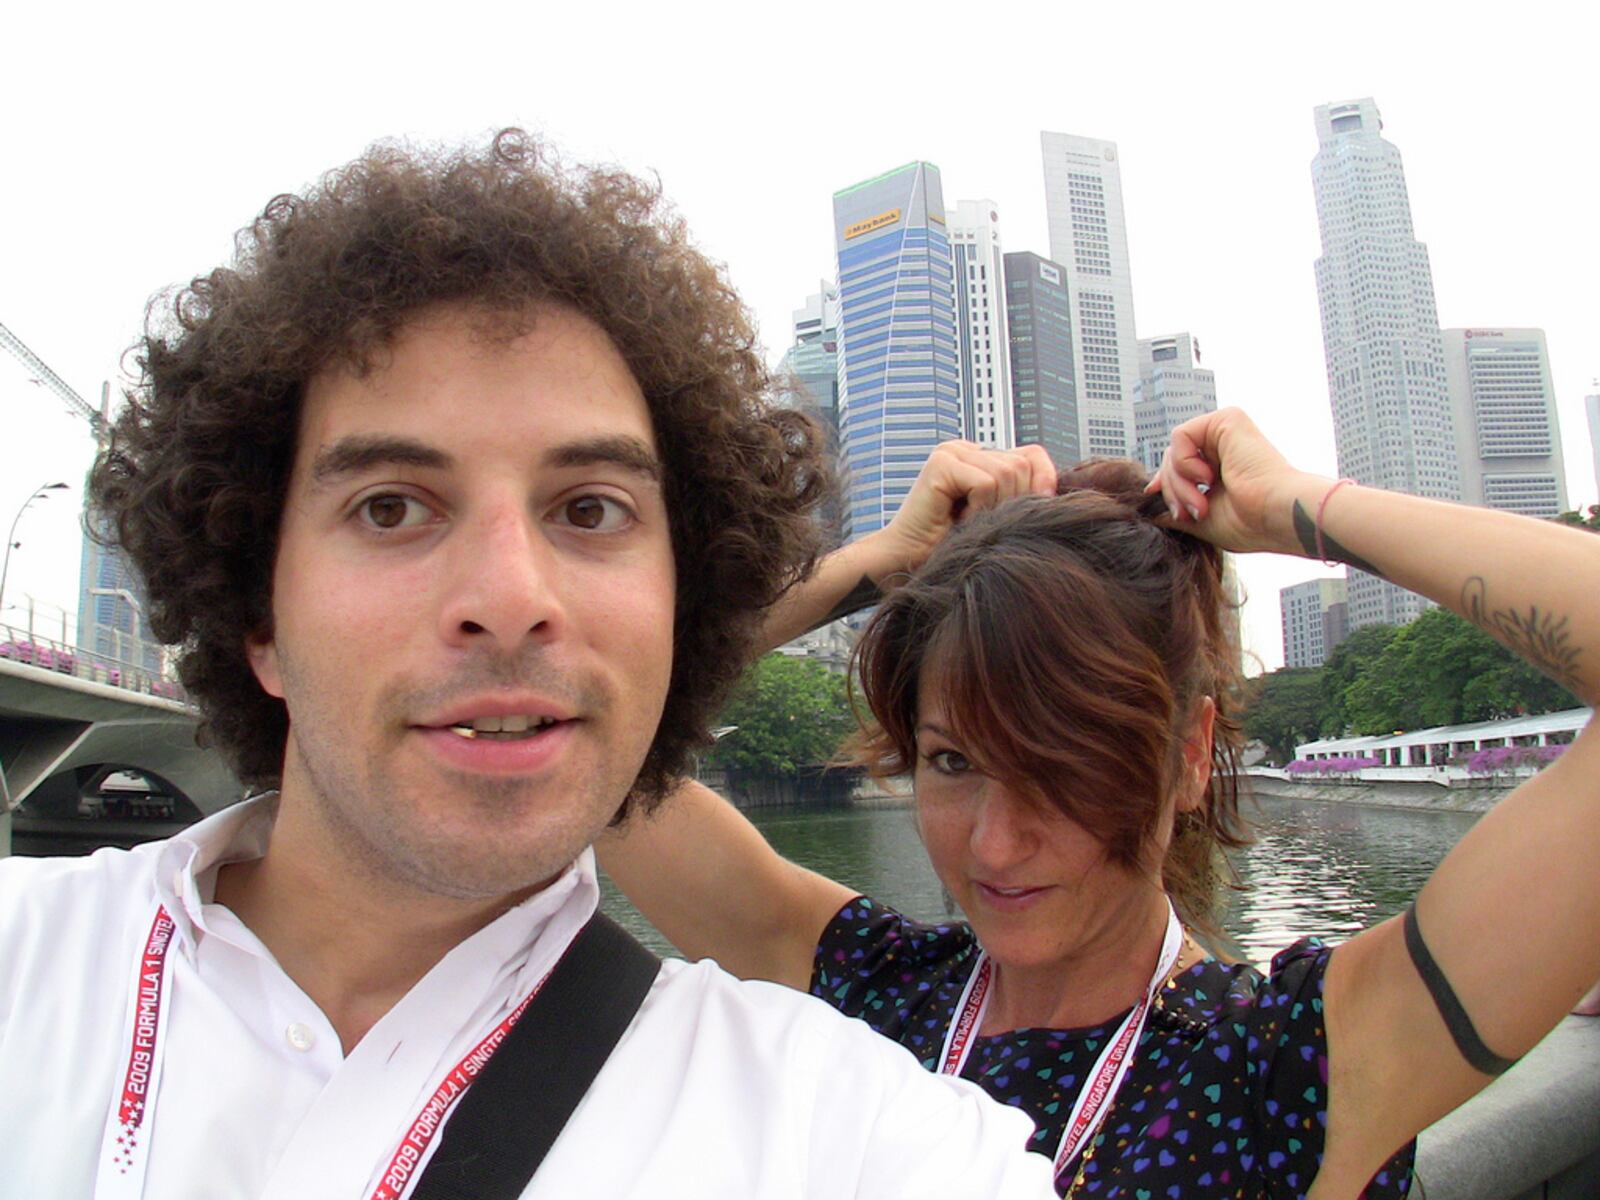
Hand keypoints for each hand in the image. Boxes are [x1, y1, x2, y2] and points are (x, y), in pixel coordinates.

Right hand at [874, 440, 1056, 578]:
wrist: (906, 563)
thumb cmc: (949, 548)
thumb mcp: (998, 518)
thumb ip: (1022, 495)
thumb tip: (1058, 490)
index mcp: (982, 458)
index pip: (1033, 455)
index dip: (1042, 482)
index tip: (1034, 512)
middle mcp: (967, 449)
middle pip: (1023, 463)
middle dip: (1014, 501)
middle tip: (984, 524)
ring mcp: (953, 452)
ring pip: (1008, 473)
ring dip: (994, 509)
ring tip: (969, 523)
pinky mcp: (941, 463)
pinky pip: (987, 482)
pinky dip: (979, 509)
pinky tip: (958, 521)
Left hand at [1146, 409, 1324, 555]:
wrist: (1275, 515)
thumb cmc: (1250, 524)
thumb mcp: (1201, 519)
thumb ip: (1176, 509)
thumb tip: (1148, 510)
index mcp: (1221, 469)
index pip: (1178, 467)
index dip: (1163, 483)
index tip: (1153, 496)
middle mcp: (1224, 448)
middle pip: (1171, 461)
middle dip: (1172, 491)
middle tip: (1189, 513)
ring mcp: (1226, 432)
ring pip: (1173, 452)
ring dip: (1179, 484)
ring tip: (1201, 505)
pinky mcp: (1228, 419)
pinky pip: (1180, 436)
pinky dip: (1184, 462)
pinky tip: (1206, 478)